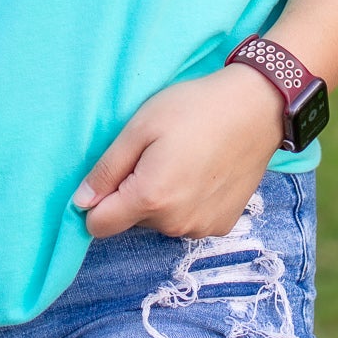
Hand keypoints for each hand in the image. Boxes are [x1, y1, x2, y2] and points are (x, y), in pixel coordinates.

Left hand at [73, 64, 286, 240]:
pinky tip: (202, 171)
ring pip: (160, 222)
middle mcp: (174, 224)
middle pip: (131, 220)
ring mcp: (201, 229)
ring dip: (161, 198)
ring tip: (182, 158)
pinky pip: (187, 221)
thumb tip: (81, 203)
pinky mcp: (222, 226)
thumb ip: (107, 168)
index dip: (97, 201)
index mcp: (150, 198)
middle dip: (133, 193)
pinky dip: (187, 202)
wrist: (256, 108)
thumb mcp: (140, 126)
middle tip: (156, 153)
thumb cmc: (194, 108)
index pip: (98, 226)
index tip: (113, 172)